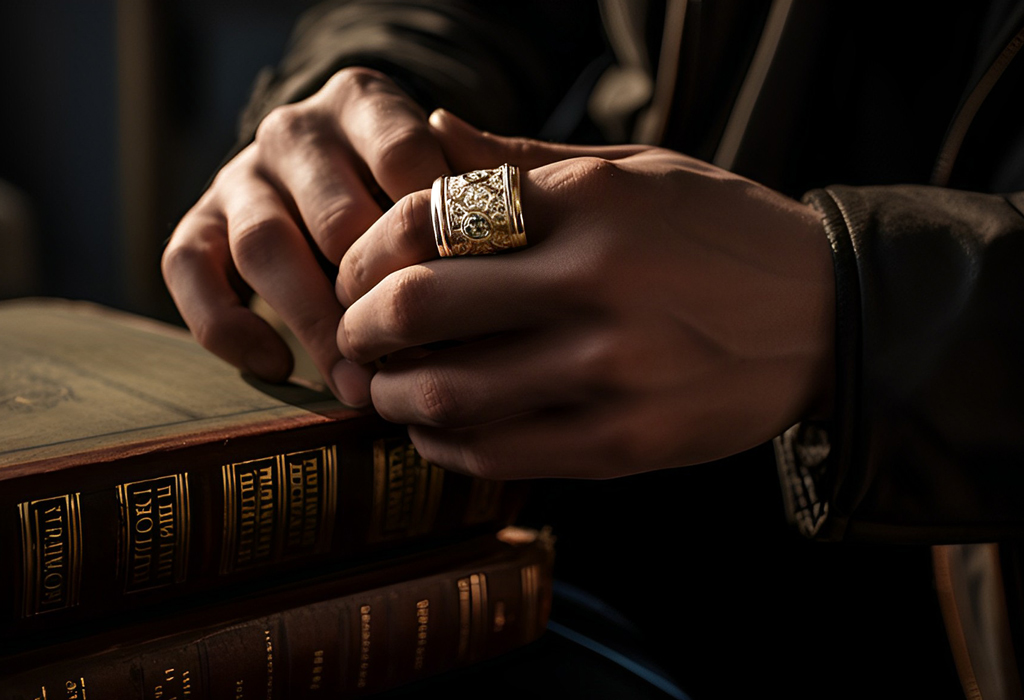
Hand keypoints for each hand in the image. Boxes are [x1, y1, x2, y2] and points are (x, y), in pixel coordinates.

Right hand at [162, 68, 448, 394]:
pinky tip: (276, 368)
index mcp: (364, 102)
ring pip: (264, 245)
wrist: (338, 179)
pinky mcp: (198, 221)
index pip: (402, 155)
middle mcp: (295, 130)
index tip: (467, 297)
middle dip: (377, 298)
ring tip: (358, 386)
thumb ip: (475, 182)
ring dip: (313, 324)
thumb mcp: (452, 171)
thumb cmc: (413, 191)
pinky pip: (187, 268)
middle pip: (333, 214)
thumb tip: (494, 208)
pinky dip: (225, 325)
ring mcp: (240, 175)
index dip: (434, 232)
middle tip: (418, 360)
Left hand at [333, 111, 835, 477]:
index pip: (430, 218)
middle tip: (353, 334)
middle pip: (421, 307)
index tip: (358, 273)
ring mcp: (614, 369)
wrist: (827, 315)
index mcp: (591, 199)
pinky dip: (447, 448)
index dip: (367, 251)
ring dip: (393, 397)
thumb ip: (521, 157)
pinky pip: (501, 454)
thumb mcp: (635, 169)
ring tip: (389, 390)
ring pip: (449, 395)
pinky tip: (439, 433)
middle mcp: (597, 281)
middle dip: (360, 326)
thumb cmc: (720, 231)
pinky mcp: (628, 443)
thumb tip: (426, 129)